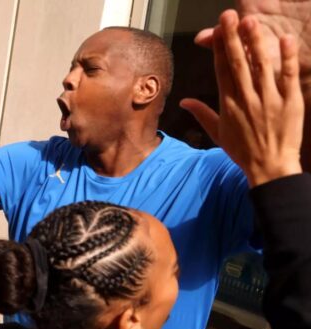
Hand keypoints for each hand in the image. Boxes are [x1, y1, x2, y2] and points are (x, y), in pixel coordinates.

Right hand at [181, 10, 302, 186]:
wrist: (269, 168)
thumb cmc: (243, 151)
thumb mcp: (218, 133)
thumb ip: (202, 113)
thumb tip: (184, 102)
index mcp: (228, 104)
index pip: (222, 70)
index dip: (219, 48)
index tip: (217, 29)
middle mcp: (246, 99)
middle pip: (238, 63)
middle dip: (233, 38)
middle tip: (230, 16)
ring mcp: (268, 100)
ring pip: (260, 66)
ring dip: (255, 43)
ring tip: (252, 22)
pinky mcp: (289, 103)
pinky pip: (287, 77)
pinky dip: (286, 59)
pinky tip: (284, 40)